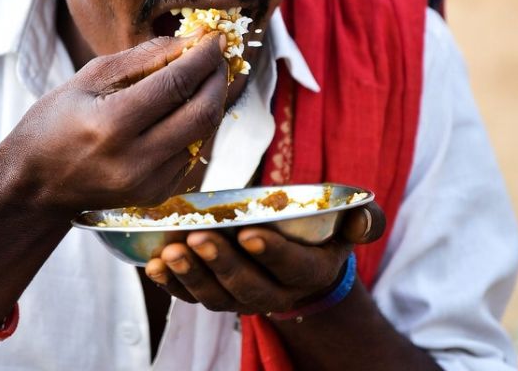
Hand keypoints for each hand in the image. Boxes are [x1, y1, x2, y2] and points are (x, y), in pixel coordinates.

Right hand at [0, 32, 229, 216]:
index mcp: (111, 125)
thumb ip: (143, 57)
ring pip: (205, 133)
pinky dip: (197, 126)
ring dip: (212, 101)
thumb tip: (191, 40)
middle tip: (217, 56)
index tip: (216, 37)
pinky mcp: (157, 194)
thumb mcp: (87, 79)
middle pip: (203, 112)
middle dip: (218, 78)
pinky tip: (185, 109)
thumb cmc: (53, 124)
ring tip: (204, 78)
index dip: (204, 57)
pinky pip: (193, 152)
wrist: (33, 187)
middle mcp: (135, 159)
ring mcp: (149, 182)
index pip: (177, 84)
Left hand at [144, 202, 386, 315]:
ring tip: (171, 251)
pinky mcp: (217, 295)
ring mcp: (243, 299)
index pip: (292, 267)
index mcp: (310, 272)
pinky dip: (170, 284)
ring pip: (216, 296)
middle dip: (222, 263)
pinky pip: (191, 297)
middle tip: (199, 237)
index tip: (248, 232)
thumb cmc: (324, 232)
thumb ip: (363, 220)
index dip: (271, 252)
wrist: (302, 261)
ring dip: (191, 275)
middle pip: (248, 286)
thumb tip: (363, 217)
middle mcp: (277, 294)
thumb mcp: (349, 224)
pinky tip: (153, 265)